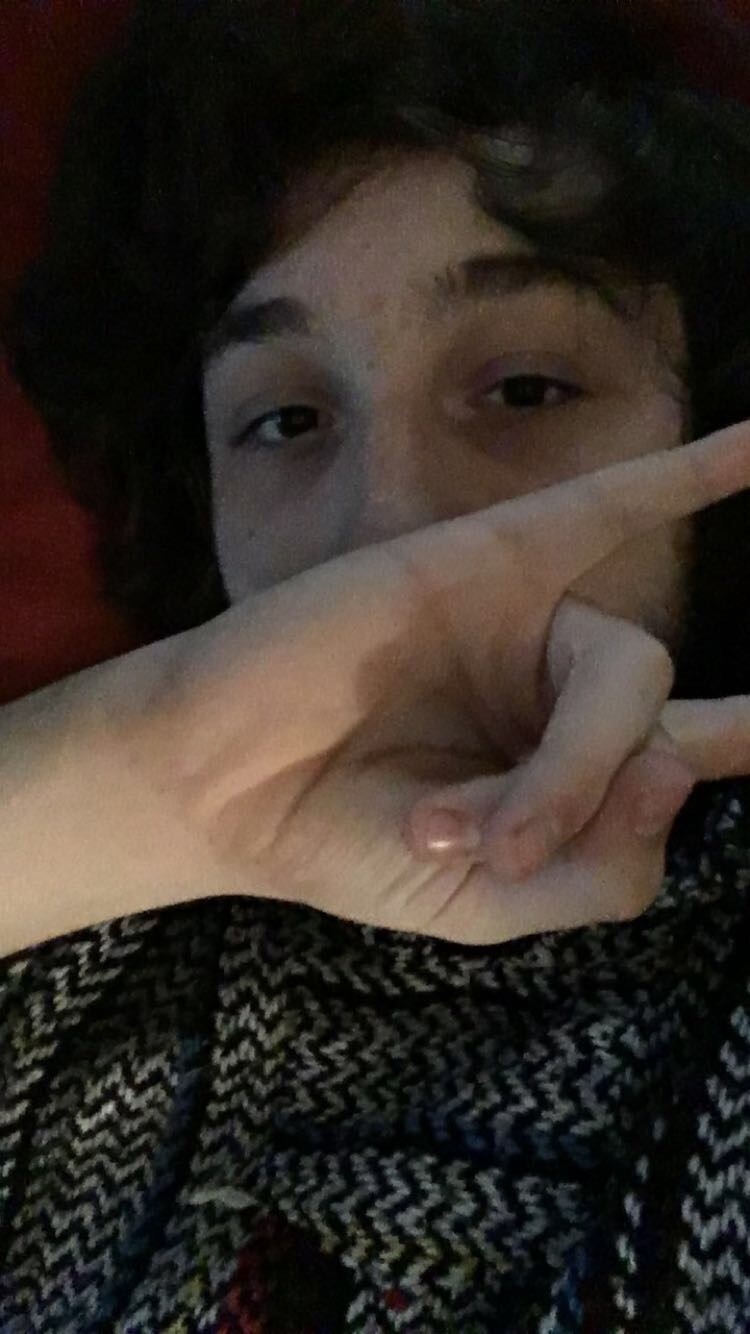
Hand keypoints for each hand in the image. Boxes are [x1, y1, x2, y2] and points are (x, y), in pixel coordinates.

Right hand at [149, 421, 749, 944]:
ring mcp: (533, 620)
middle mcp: (567, 690)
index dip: (739, 748)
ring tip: (454, 825)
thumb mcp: (494, 908)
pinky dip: (692, 472)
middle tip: (490, 852)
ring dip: (563, 764)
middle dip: (585, 801)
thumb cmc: (348, 847)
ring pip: (631, 669)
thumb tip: (674, 769)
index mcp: (579, 773)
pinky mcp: (495, 559)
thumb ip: (604, 873)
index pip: (691, 758)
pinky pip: (611, 503)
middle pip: (660, 730)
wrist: (227, 787)